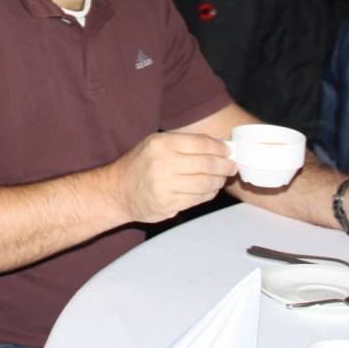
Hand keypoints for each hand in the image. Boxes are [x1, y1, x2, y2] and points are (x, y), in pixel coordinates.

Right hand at [105, 132, 236, 222]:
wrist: (116, 191)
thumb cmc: (139, 165)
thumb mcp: (154, 144)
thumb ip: (182, 144)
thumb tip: (216, 146)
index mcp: (161, 144)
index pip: (200, 143)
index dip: (219, 147)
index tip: (228, 150)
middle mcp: (163, 164)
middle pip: (206, 164)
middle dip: (224, 165)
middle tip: (232, 165)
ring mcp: (166, 186)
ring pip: (205, 183)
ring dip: (218, 181)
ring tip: (222, 177)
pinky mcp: (168, 204)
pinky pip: (197, 199)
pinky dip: (209, 194)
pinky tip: (210, 189)